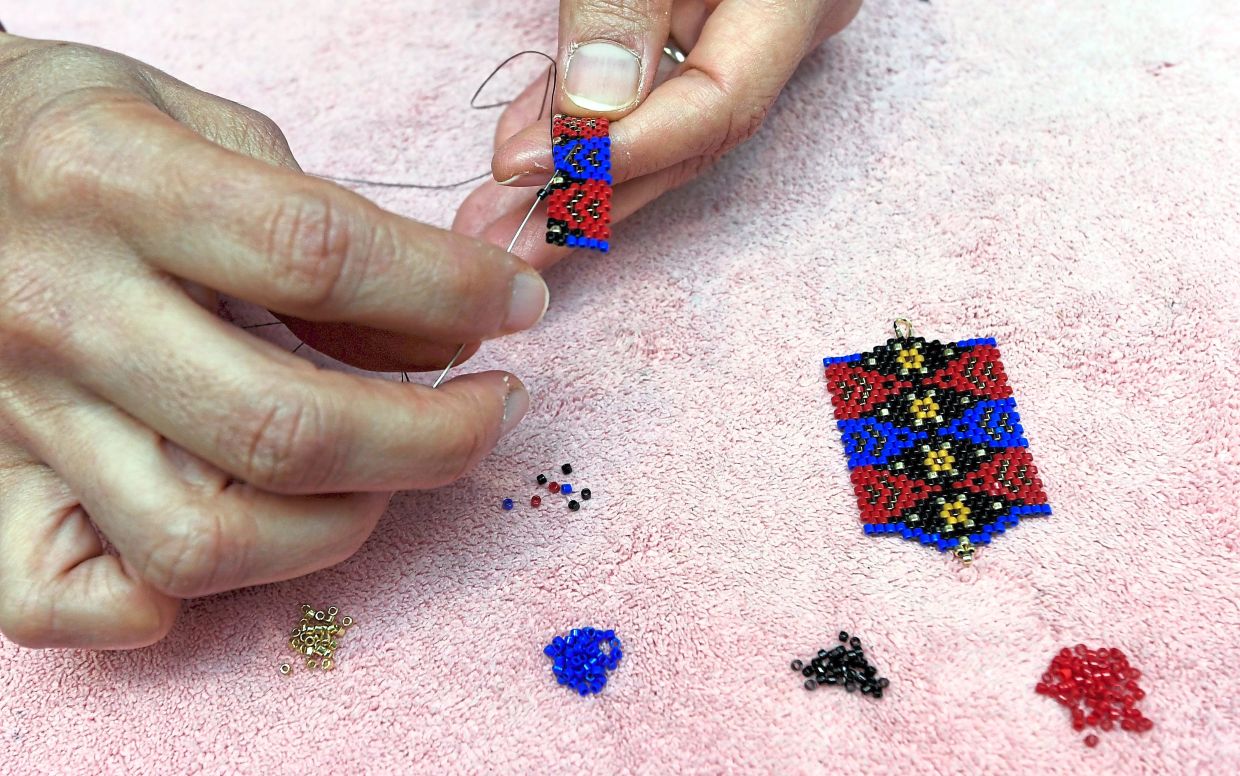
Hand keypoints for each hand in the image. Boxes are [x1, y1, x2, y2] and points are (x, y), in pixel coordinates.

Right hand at [0, 34, 547, 647]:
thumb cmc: (77, 134)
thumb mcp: (206, 121)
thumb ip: (326, 224)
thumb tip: (440, 341)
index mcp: (111, 183)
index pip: (321, 259)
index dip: (452, 292)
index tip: (517, 307)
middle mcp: (57, 310)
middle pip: (283, 430)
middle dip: (435, 438)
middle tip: (493, 409)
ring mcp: (12, 415)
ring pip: (199, 542)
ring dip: (335, 525)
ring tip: (386, 473)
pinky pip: (63, 600)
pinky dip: (162, 601)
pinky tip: (235, 541)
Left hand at [454, 0, 862, 266]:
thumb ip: (625, 0)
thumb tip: (591, 109)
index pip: (720, 105)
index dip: (623, 153)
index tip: (529, 173)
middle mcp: (789, 19)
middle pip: (691, 137)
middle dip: (592, 198)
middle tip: (504, 245)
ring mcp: (756, 22)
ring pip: (669, 124)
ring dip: (582, 176)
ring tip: (501, 222)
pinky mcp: (710, 18)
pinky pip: (657, 87)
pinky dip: (590, 121)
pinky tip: (533, 155)